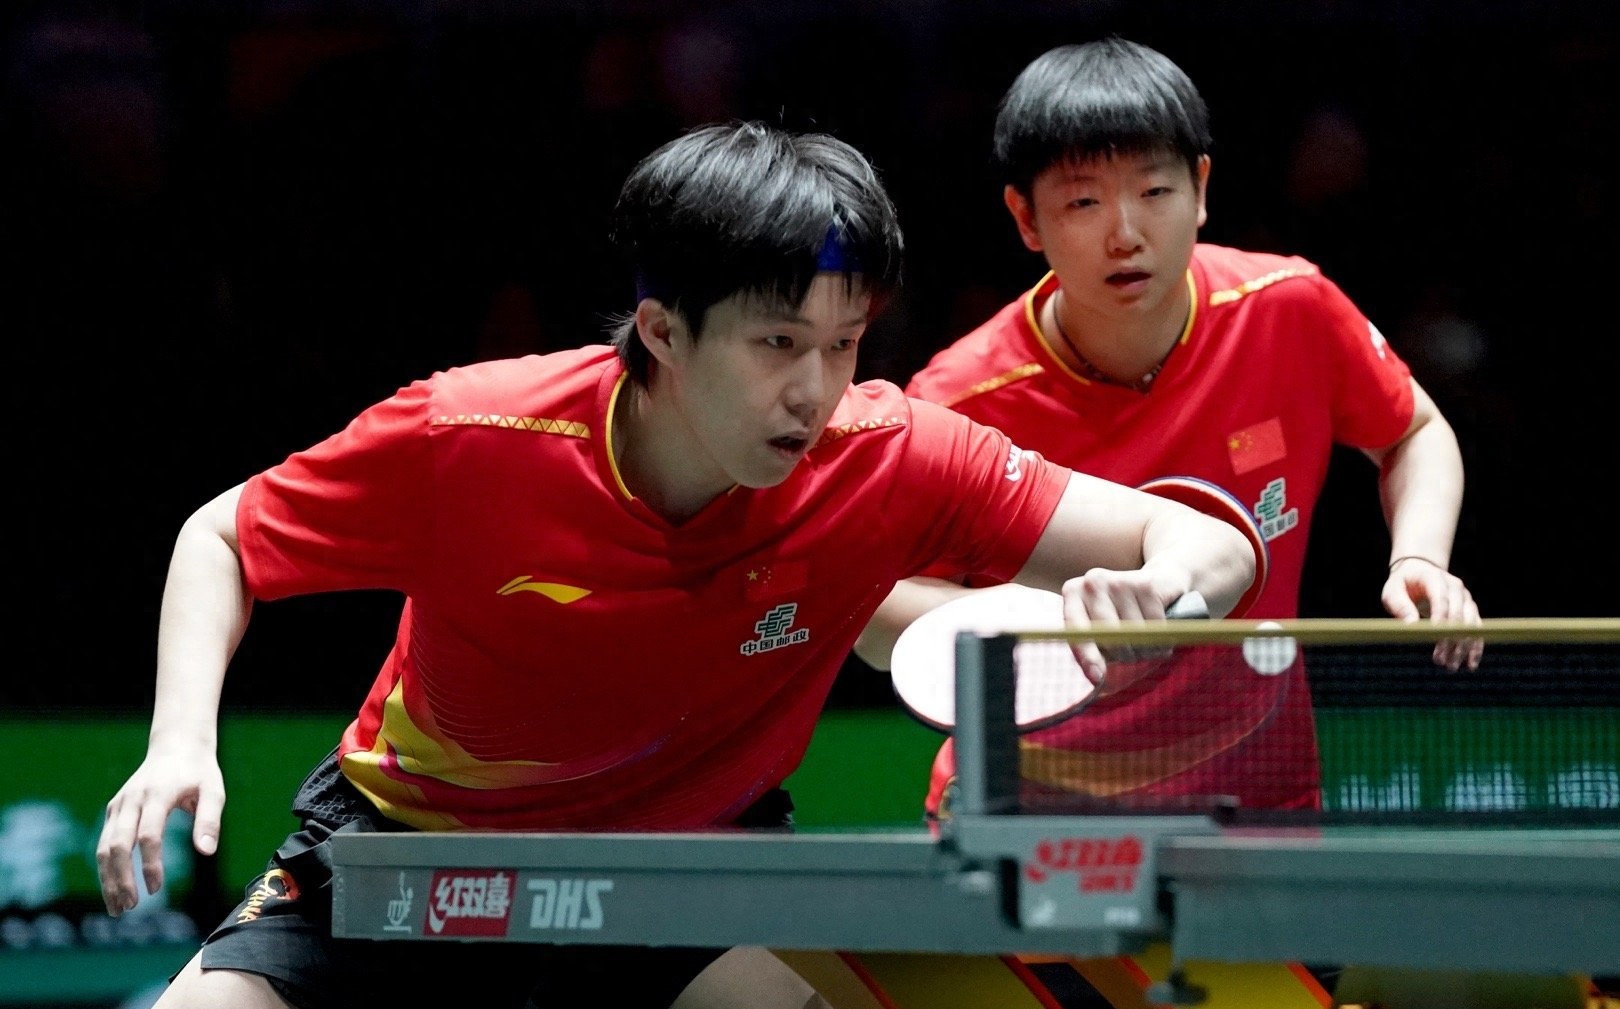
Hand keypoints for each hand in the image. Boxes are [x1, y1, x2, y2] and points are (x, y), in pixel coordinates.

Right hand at [95, 747, 224, 914]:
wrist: (176, 746)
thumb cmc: (199, 772)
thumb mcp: (214, 790)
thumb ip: (210, 820)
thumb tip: (207, 852)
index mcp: (158, 794)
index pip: (148, 835)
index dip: (150, 864)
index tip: (156, 889)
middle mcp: (132, 800)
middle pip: (118, 844)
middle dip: (121, 878)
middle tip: (129, 907)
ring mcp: (119, 805)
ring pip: (104, 847)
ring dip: (108, 879)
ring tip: (118, 908)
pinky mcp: (114, 810)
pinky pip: (104, 842)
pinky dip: (106, 868)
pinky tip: (114, 889)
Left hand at [1060, 568, 1186, 693]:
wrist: (1159, 581)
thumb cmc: (1122, 614)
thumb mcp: (1100, 628)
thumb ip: (1093, 650)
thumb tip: (1097, 679)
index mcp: (1073, 593)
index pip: (1075, 629)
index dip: (1087, 655)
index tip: (1097, 678)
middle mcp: (1093, 582)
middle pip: (1108, 633)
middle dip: (1123, 654)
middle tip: (1131, 658)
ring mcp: (1120, 581)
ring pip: (1134, 632)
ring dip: (1145, 650)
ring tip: (1147, 646)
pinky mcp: (1147, 584)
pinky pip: (1156, 626)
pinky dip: (1162, 640)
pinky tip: (1162, 636)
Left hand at [1383, 555, 1482, 670]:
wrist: (1419, 571)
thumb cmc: (1402, 584)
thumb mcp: (1392, 591)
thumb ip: (1400, 606)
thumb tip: (1411, 626)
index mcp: (1435, 578)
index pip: (1441, 600)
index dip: (1440, 619)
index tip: (1435, 640)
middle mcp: (1455, 587)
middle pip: (1458, 615)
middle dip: (1450, 639)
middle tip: (1439, 661)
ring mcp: (1465, 598)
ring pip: (1470, 624)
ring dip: (1463, 646)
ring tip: (1451, 666)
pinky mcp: (1470, 609)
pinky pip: (1477, 628)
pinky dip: (1475, 645)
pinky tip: (1470, 664)